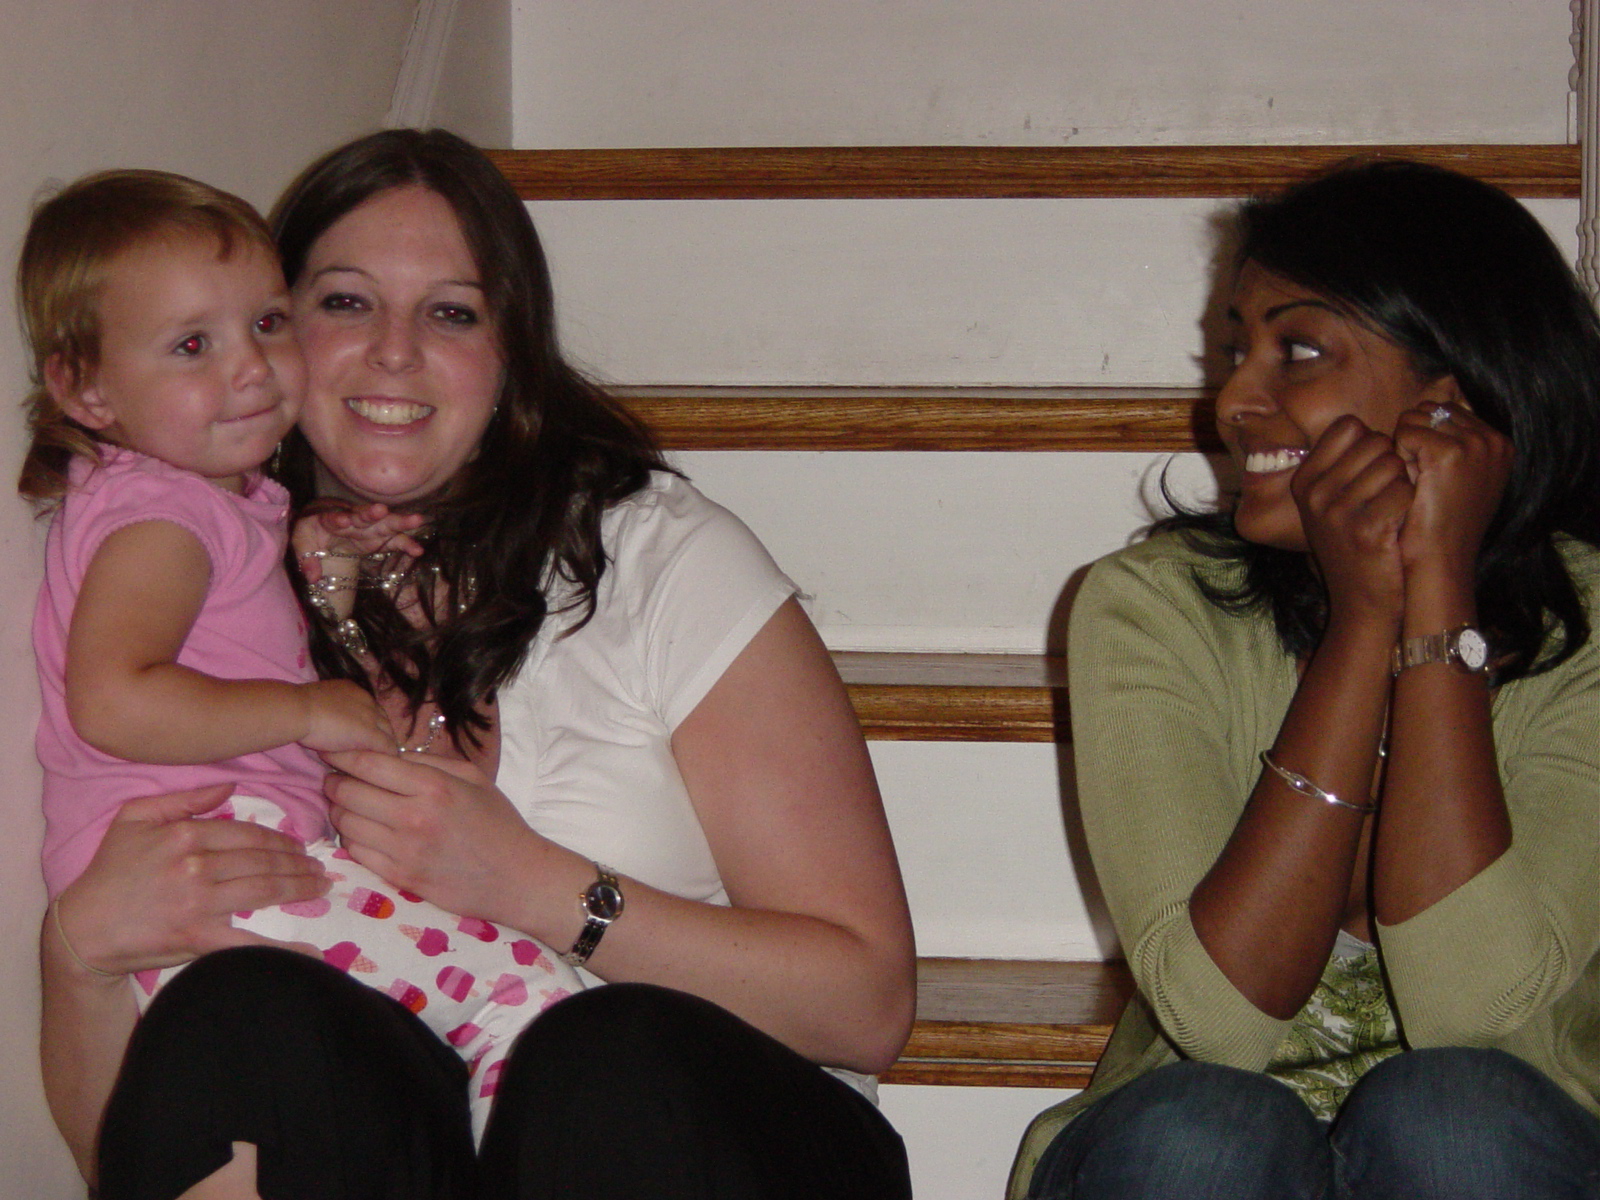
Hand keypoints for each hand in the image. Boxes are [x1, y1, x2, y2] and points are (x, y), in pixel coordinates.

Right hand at [53, 784, 328, 977]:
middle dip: (298, 863)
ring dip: (300, 888)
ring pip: (265, 889)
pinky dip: (283, 947)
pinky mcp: (198, 937)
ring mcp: (200, 902)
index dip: (281, 839)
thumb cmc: (108, 871)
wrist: (82, 929)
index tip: (299, 846)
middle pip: (264, 860)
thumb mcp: (134, 819)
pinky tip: (310, 951)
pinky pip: (249, 941)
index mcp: (186, 835)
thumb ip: (182, 799)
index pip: (249, 833)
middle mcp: (197, 865)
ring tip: (320, 887)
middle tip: (319, 868)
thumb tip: (228, 785)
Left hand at [291, 500, 424, 586]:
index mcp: (331, 519)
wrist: (328, 528)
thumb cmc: (314, 534)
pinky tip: (418, 550)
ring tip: (417, 520)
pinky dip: (407, 544)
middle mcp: (354, 520)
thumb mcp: (303, 544)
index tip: (344, 518)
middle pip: (364, 515)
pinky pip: (395, 540)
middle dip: (373, 513)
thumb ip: (306, 558)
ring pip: (386, 522)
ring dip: (400, 521)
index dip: (339, 517)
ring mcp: (370, 528)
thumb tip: (312, 578)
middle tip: (382, 510)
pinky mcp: (380, 538)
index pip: (334, 517)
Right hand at [299, 679, 396, 752]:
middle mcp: (366, 700)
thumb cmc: (298, 707)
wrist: (297, 710)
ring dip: (384, 745)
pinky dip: (387, 755)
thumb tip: (326, 720)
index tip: (364, 733)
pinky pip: (387, 746)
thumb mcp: (318, 703)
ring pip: (388, 733)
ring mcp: (371, 717)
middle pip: (383, 719)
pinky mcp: (370, 734)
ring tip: (382, 759)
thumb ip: (328, 710)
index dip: (369, 722)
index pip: (370, 707)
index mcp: (353, 690)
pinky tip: (385, 764)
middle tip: (376, 749)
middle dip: (380, 733)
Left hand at [321, 749, 539, 923]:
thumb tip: (390, 755)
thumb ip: (431, 762)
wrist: (516, 877)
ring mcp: (404, 850)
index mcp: (434, 786)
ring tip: (347, 805)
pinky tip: (362, 831)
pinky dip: (352, 838)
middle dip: (334, 782)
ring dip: (339, 810)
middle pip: (349, 792)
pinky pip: (355, 852)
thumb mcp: (474, 778)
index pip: (370, 765)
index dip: (342, 754)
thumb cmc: (497, 823)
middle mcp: (414, 817)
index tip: (331, 750)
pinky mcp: (399, 877)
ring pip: (346, 823)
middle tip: (334, 779)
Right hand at [1292, 414, 1415, 626]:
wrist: (1361, 602)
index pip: (1348, 426)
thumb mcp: (1331, 505)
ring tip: (1393, 510)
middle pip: (1375, 441)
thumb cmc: (1355, 546)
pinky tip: (1401, 523)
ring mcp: (1337, 512)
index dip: (1372, 442)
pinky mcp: (1366, 530)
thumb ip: (1342, 465)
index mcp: (1304, 481)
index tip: (1372, 471)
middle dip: (1392, 461)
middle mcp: (1315, 493)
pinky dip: (1412, 503)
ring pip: (1393, 463)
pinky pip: (1405, 490)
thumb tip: (1365, 427)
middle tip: (1387, 493)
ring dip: (1404, 483)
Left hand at [1392, 400, 1512, 580]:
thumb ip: (1453, 444)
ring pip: (1416, 417)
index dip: (1426, 439)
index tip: (1431, 475)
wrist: (1442, 560)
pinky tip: (1411, 483)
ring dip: (1405, 446)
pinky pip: (1404, 431)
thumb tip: (1423, 412)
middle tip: (1420, 478)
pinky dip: (1398, 455)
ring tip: (1417, 481)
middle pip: (1431, 409)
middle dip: (1415, 438)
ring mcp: (1475, 444)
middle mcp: (1493, 439)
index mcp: (1500, 444)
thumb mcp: (1459, 478)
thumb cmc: (1441, 525)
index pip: (1446, 411)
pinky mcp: (1449, 452)